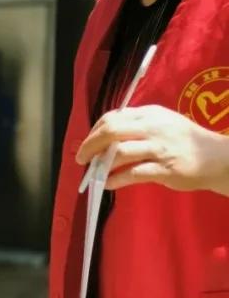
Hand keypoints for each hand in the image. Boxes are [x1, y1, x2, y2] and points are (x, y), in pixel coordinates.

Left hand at [76, 105, 228, 192]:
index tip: (87, 144)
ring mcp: (159, 148)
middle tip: (81, 159)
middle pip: (111, 131)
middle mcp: (153, 127)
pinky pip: (132, 173)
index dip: (94, 131)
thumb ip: (137, 126)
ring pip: (119, 152)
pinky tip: (108, 184)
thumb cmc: (186, 141)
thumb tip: (106, 138)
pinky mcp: (164, 168)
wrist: (218, 157)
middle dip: (90, 145)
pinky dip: (115, 179)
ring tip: (93, 174)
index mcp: (150, 113)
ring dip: (100, 165)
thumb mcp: (163, 123)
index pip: (113, 117)